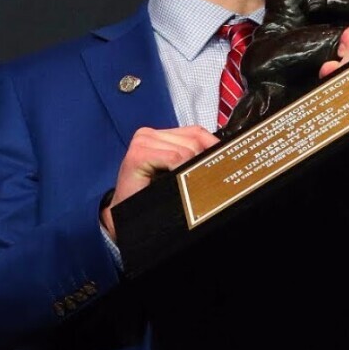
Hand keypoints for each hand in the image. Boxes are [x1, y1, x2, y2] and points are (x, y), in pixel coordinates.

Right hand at [101, 126, 218, 239]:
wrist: (124, 217)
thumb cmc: (151, 196)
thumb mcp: (175, 173)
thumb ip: (191, 158)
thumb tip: (220, 153)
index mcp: (159, 136)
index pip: (196, 132)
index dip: (212, 146)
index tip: (224, 162)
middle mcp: (149, 134)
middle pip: (194, 139)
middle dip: (203, 161)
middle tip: (201, 181)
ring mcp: (142, 142)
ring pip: (187, 149)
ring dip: (190, 170)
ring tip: (185, 186)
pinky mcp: (138, 154)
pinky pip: (174, 157)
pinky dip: (180, 170)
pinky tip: (175, 183)